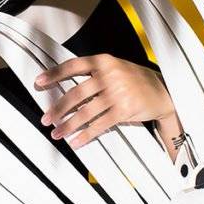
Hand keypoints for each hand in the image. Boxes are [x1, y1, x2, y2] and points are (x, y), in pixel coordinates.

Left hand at [34, 54, 174, 148]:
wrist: (164, 92)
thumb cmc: (135, 80)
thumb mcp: (115, 67)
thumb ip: (94, 73)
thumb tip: (65, 87)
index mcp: (104, 61)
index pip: (73, 66)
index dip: (54, 74)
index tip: (39, 82)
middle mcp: (109, 75)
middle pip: (75, 93)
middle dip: (58, 108)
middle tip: (46, 118)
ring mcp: (117, 92)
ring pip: (85, 112)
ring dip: (68, 125)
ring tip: (57, 133)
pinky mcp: (124, 110)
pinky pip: (99, 125)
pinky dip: (85, 135)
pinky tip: (75, 142)